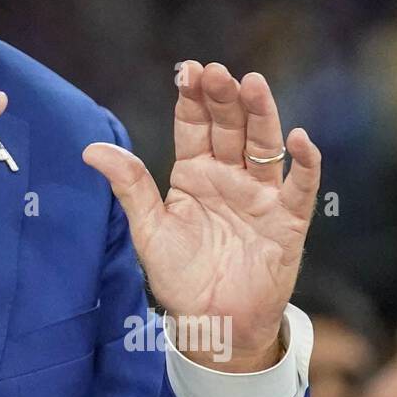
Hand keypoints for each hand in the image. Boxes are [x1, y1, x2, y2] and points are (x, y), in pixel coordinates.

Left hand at [83, 61, 320, 371]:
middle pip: (230, 128)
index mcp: (193, 173)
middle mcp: (229, 177)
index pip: (194, 126)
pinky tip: (300, 138)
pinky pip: (299, 187)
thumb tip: (91, 149)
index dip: (192, 98)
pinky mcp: (287, 222)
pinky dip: (305, 163)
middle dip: (223, 98)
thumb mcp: (149, 229)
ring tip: (253, 84)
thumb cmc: (179, 276)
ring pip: (264, 146)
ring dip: (262, 115)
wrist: (213, 325)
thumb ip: (129, 186)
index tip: (187, 70)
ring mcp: (260, 196)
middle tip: (217, 72)